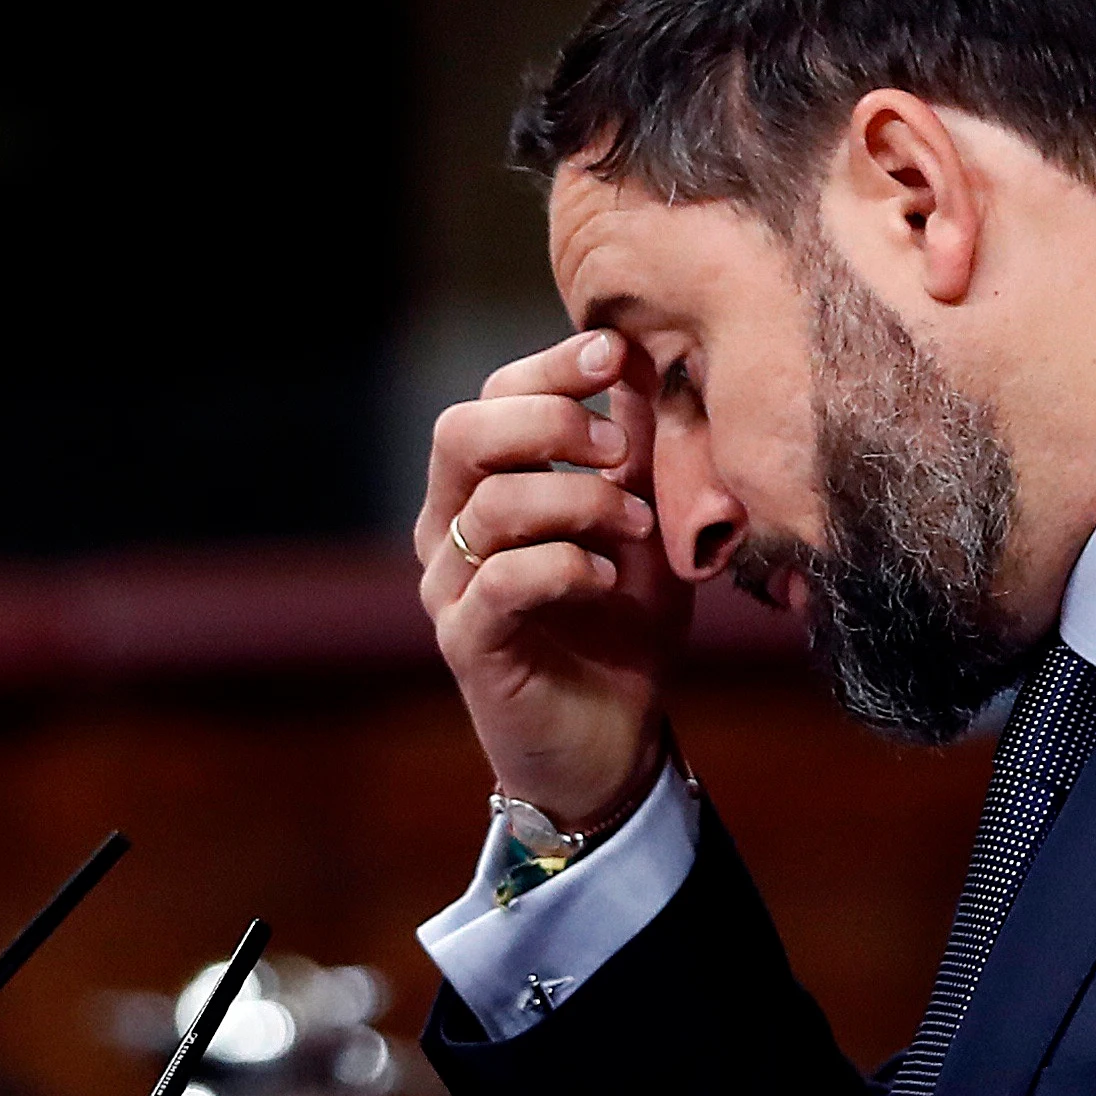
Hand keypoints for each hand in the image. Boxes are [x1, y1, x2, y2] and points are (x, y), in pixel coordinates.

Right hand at [419, 328, 692, 826]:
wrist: (614, 742)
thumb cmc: (622, 628)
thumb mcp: (646, 525)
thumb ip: (636, 450)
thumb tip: (641, 357)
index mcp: (485, 486)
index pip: (494, 396)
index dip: (551, 367)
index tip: (615, 353)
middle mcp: (449, 528)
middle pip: (462, 432)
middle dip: (549, 422)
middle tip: (620, 450)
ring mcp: (450, 586)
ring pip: (489, 503)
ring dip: (578, 501)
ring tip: (638, 529)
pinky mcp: (468, 643)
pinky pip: (500, 580)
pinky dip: (562, 565)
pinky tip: (605, 577)